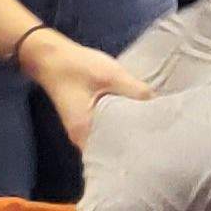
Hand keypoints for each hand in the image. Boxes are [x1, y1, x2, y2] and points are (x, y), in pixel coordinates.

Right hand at [21, 30, 155, 150]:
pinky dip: (119, 122)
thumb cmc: (77, 67)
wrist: (51, 57)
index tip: (156, 143)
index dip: (135, 148)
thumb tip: (158, 104)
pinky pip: (106, 126)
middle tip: (159, 134)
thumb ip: (134, 90)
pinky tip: (135, 115)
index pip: (113, 152)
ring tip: (152, 126)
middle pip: (113, 146)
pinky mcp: (85, 119)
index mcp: (85, 133)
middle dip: (135, 140)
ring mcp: (82, 129)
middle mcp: (82, 137)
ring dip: (127, 130)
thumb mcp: (111, 75)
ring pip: (110, 135)